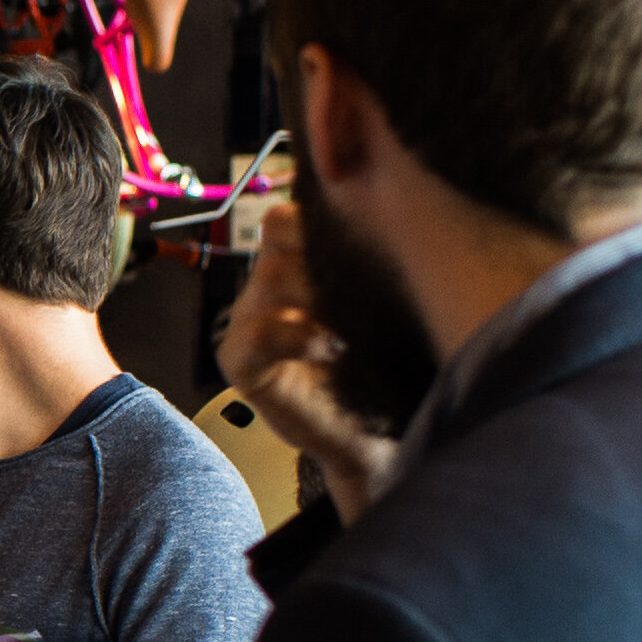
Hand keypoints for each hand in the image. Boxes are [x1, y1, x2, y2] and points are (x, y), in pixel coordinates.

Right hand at [214, 225, 396, 521]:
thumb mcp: (388, 299)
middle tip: (370, 280)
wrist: (378, 437)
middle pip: (282, 231)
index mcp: (300, 260)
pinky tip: (335, 349)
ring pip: (271, 275)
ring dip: (317, 293)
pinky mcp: (242, 363)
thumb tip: (398, 204)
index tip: (369, 220)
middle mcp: (270, 283)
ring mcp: (250, 320)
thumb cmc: (389, 364)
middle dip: (328, 251)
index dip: (324, 208)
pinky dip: (299, 336)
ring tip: (354, 318)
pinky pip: (260, 333)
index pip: (295, 211)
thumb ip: (378, 255)